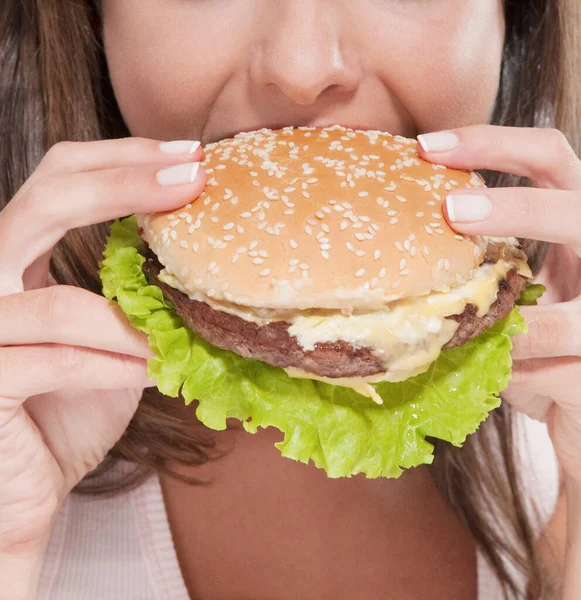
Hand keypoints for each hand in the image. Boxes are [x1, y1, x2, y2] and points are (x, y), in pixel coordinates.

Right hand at [0, 137, 204, 557]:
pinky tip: (155, 371)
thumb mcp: (110, 340)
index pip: (59, 179)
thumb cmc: (67, 410)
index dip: (122, 159)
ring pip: (61, 303)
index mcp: (18, 260)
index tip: (190, 157)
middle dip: (125, 182)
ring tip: (186, 329)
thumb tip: (209, 260)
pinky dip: (116, 367)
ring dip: (135, 319)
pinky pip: (58, 362)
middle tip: (193, 176)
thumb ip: (136, 297)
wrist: (23, 490)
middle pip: (45, 200)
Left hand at [417, 125, 580, 500]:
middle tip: (451, 211)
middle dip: (519, 209)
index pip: (549, 159)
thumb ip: (486, 266)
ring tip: (464, 323)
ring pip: (579, 318)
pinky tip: (491, 375)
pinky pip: (555, 376)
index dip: (493, 143)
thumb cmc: (547, 341)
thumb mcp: (521, 290)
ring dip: (516, 323)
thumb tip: (399, 244)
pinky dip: (513, 377)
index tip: (428, 147)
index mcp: (579, 227)